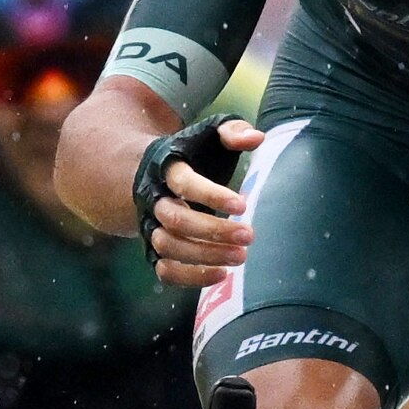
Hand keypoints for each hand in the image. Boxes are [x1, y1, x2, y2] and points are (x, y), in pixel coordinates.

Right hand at [135, 117, 263, 286]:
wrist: (154, 172)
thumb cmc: (193, 152)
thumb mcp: (211, 133)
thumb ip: (233, 131)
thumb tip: (257, 138)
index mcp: (167, 168)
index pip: (184, 183)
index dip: (211, 195)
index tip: (242, 205)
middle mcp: (155, 199)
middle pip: (175, 219)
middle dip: (212, 230)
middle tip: (249, 236)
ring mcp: (152, 226)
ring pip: (167, 246)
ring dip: (204, 255)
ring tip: (241, 256)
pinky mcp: (155, 248)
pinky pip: (164, 270)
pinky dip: (189, 277)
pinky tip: (221, 275)